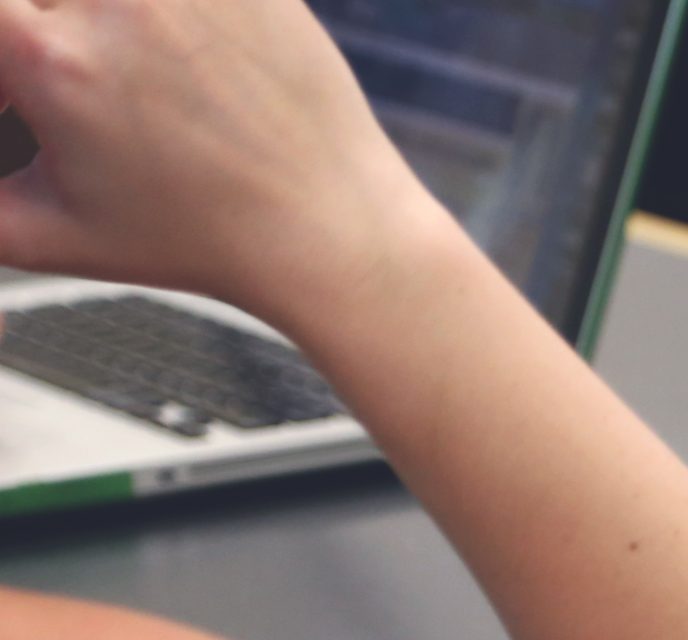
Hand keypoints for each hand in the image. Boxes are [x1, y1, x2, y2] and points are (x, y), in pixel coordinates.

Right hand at [0, 0, 449, 323]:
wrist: (329, 231)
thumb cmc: (195, 240)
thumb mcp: (48, 233)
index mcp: (47, 59)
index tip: (13, 59)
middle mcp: (112, 1)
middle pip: (31, 0)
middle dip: (32, 25)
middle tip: (52, 56)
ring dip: (80, 19)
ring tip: (109, 58)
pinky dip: (161, 12)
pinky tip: (157, 39)